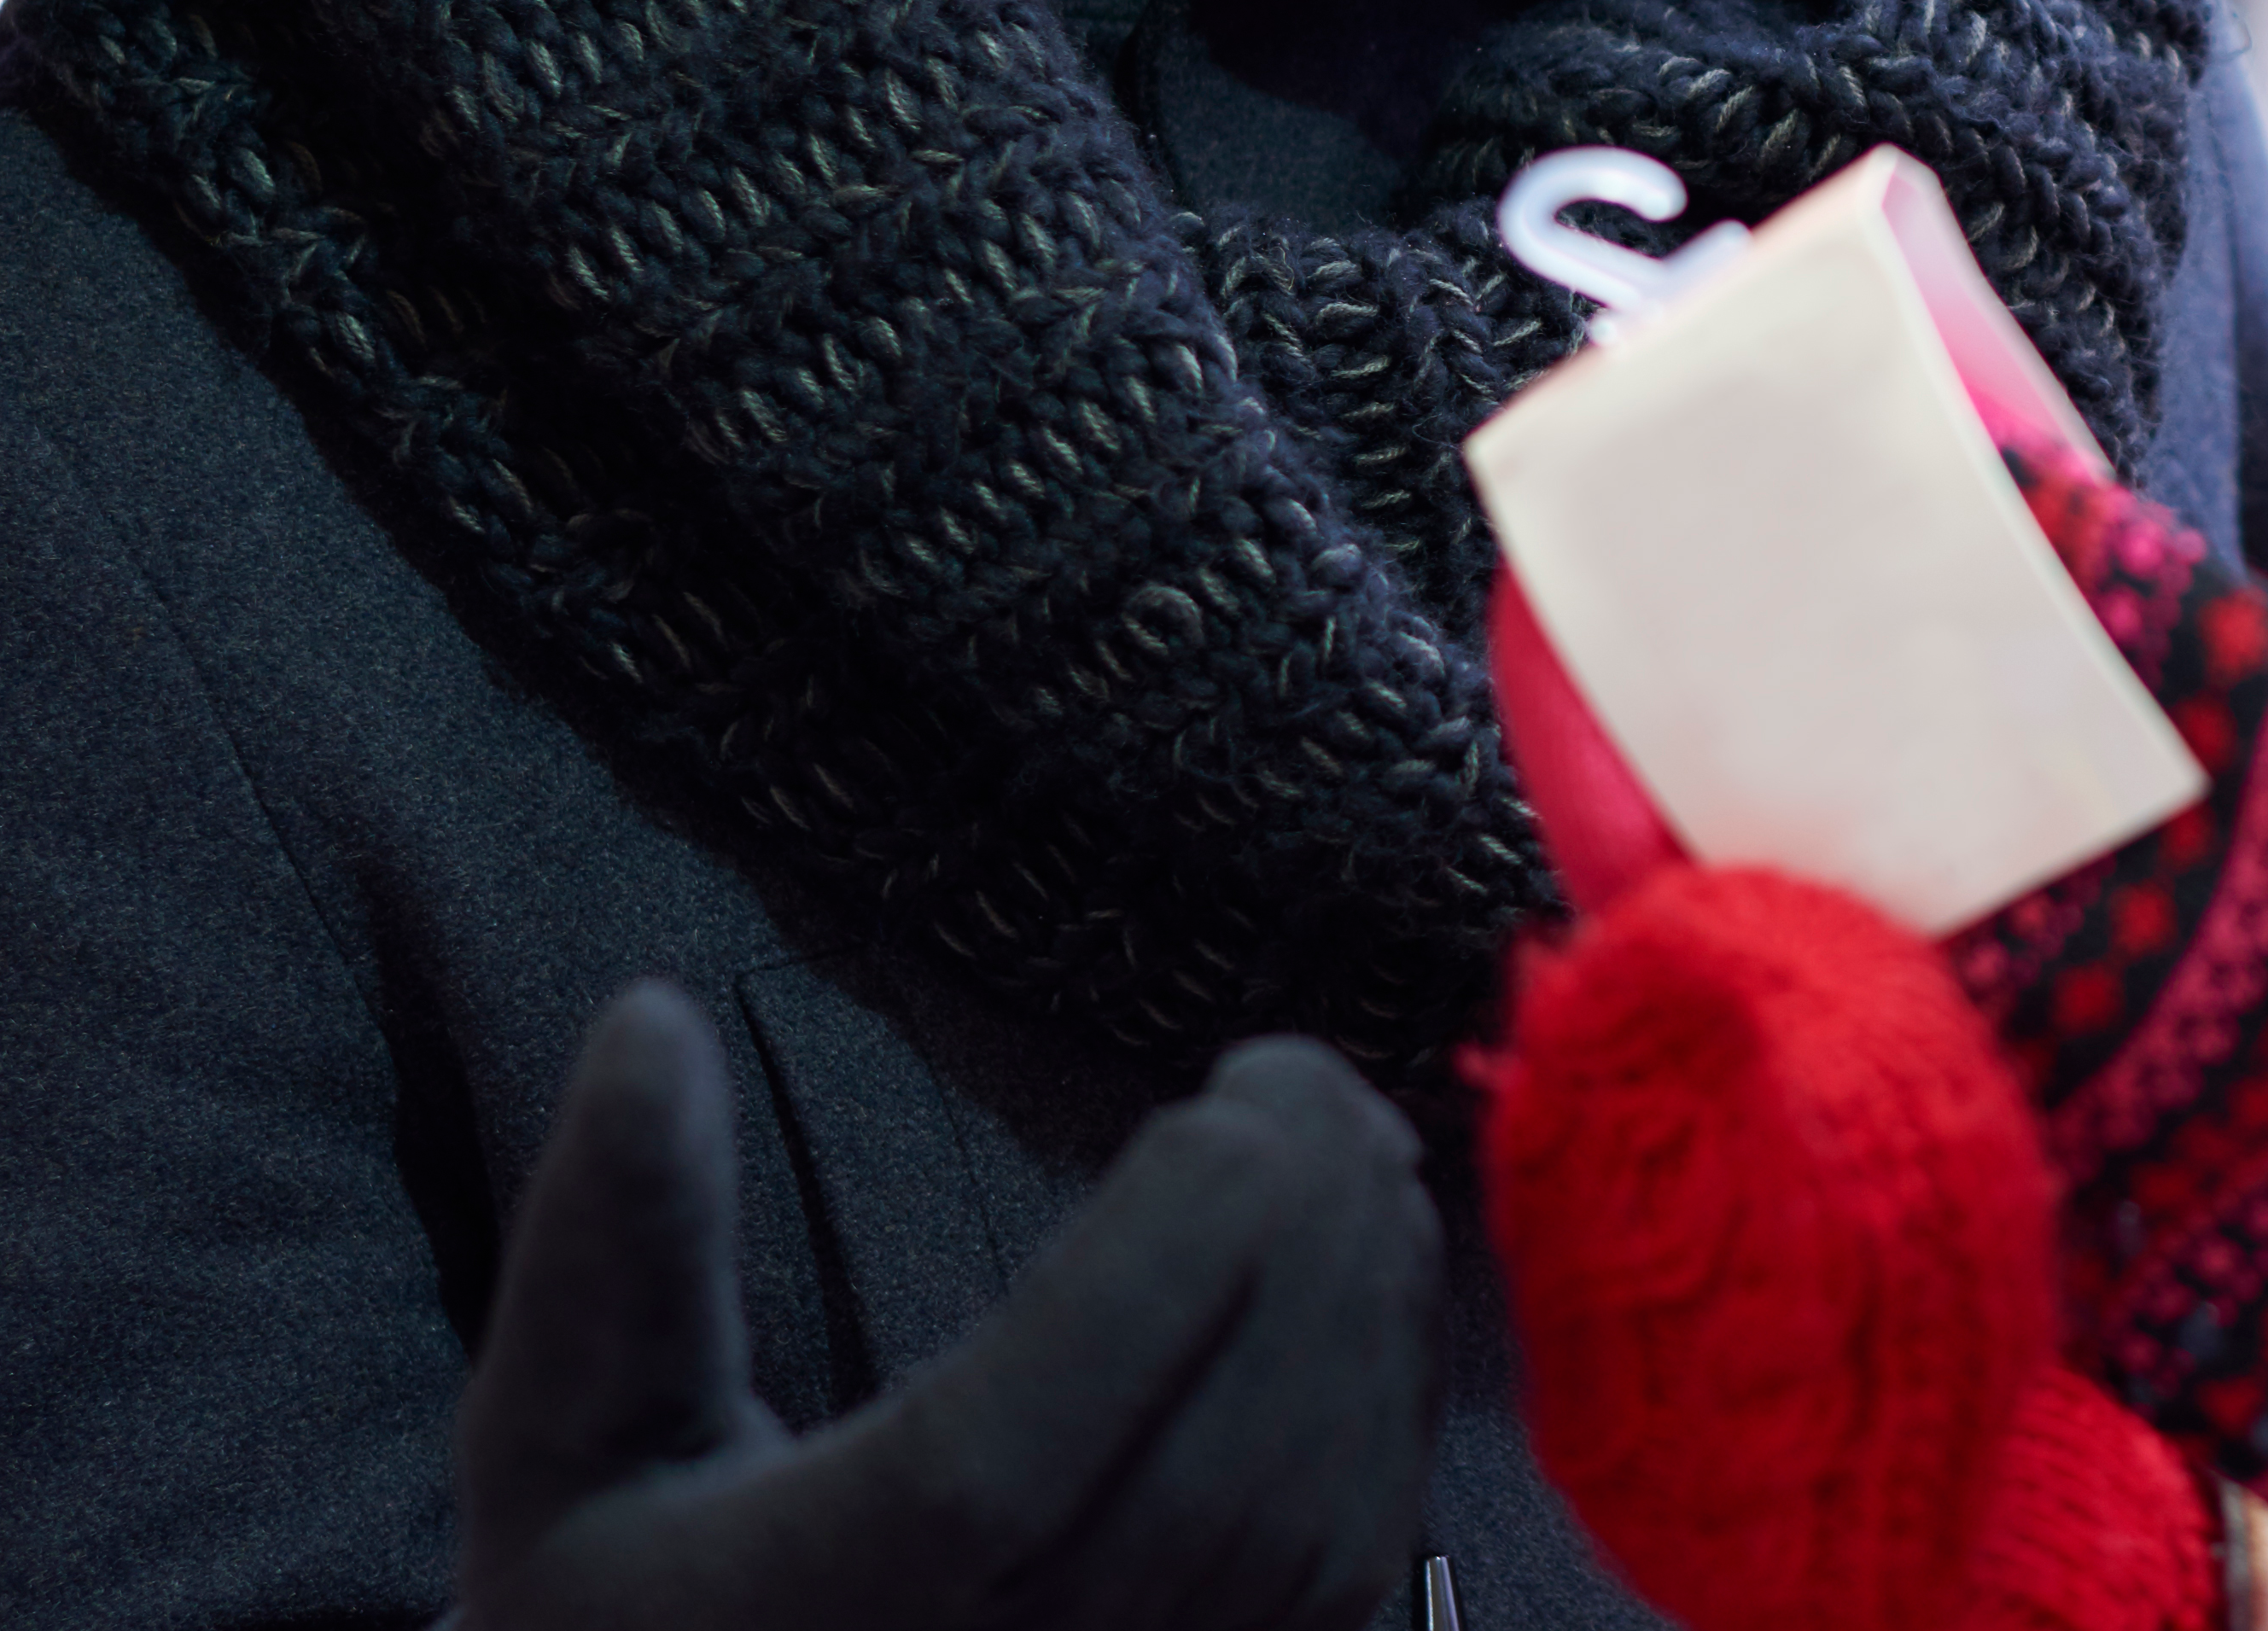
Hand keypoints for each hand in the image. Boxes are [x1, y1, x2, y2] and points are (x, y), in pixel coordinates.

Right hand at [457, 980, 1443, 1630]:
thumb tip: (650, 1020)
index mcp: (827, 1602)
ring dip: (1363, 1311)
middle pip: (1210, 1477)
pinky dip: (1382, 1408)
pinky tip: (1366, 1275)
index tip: (1223, 1102)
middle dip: (1298, 1247)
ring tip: (1350, 1142)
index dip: (1152, 1274)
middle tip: (1301, 1076)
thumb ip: (612, 1243)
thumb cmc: (621, 1617)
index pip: (1008, 1456)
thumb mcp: (561, 1445)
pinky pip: (1348, 1576)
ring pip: (1311, 1526)